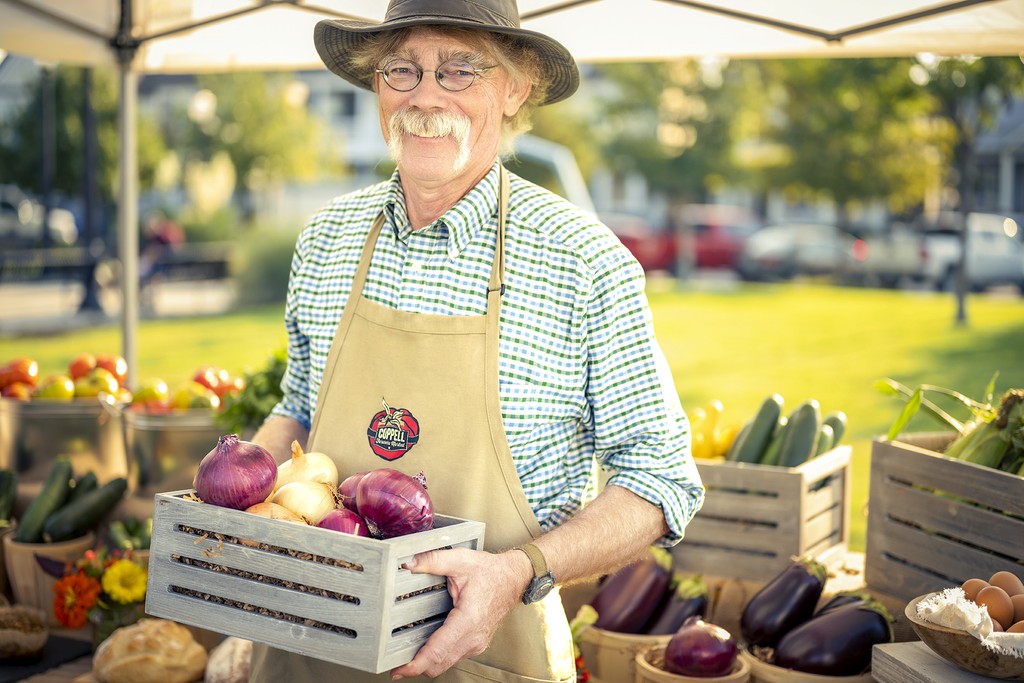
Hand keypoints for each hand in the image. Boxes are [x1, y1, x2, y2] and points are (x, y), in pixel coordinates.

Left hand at [390, 547, 529, 678]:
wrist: (514, 578)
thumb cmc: (491, 572)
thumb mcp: (461, 560)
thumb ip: (433, 560)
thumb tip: (410, 563)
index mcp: (468, 619)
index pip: (438, 651)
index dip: (416, 664)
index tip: (399, 669)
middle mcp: (473, 637)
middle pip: (438, 664)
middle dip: (416, 667)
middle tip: (395, 664)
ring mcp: (476, 643)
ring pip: (445, 664)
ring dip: (427, 663)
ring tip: (407, 657)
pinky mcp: (476, 644)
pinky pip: (453, 657)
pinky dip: (438, 657)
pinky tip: (427, 648)